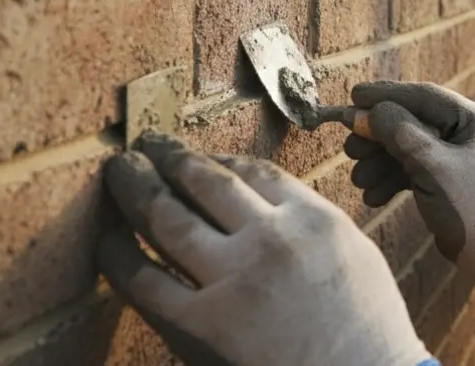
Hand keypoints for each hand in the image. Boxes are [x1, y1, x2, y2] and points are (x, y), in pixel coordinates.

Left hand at [96, 132, 436, 365]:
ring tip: (118, 171)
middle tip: (144, 143)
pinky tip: (107, 241)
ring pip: (167, 219)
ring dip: (135, 188)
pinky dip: (118, 256)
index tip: (194, 156)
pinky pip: (143, 281)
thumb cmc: (367, 331)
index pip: (252, 171)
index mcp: (313, 219)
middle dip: (168, 157)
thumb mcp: (353, 254)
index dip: (216, 157)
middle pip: (204, 181)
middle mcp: (270, 240)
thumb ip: (308, 222)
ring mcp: (232, 282)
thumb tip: (261, 203)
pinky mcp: (199, 327)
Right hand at [345, 82, 474, 296]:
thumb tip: (369, 111)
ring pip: (408, 150)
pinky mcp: (446, 181)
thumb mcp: (435, 169)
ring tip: (359, 180)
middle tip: (350, 148)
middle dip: (378, 137)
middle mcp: (466, 133)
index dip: (385, 95)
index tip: (352, 96)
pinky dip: (392, 181)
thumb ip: (402, 135)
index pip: (423, 97)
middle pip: (411, 123)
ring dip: (380, 163)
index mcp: (474, 120)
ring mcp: (456, 158)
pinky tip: (373, 196)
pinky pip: (413, 171)